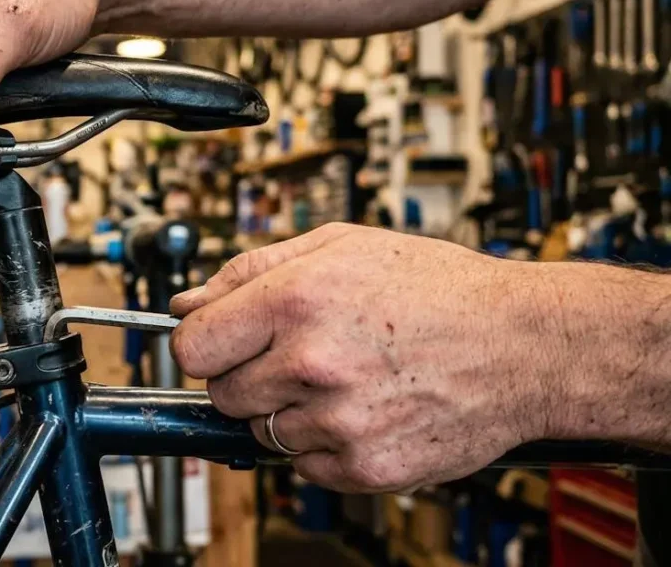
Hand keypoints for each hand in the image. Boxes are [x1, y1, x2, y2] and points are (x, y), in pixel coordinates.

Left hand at [169, 223, 557, 492]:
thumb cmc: (438, 289)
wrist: (524, 345)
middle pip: (222, 393)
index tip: (220, 344)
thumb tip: (187, 300)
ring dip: (291, 411)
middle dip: (249, 376)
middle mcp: (312, 361)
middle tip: (299, 357)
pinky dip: (326, 445)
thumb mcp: (341, 246)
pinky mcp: (366, 466)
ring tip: (346, 378)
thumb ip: (251, 269)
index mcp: (296, 299)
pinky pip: (306, 466)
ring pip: (263, 432)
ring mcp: (339, 420)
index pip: (193, 345)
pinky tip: (367, 409)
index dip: (204, 344)